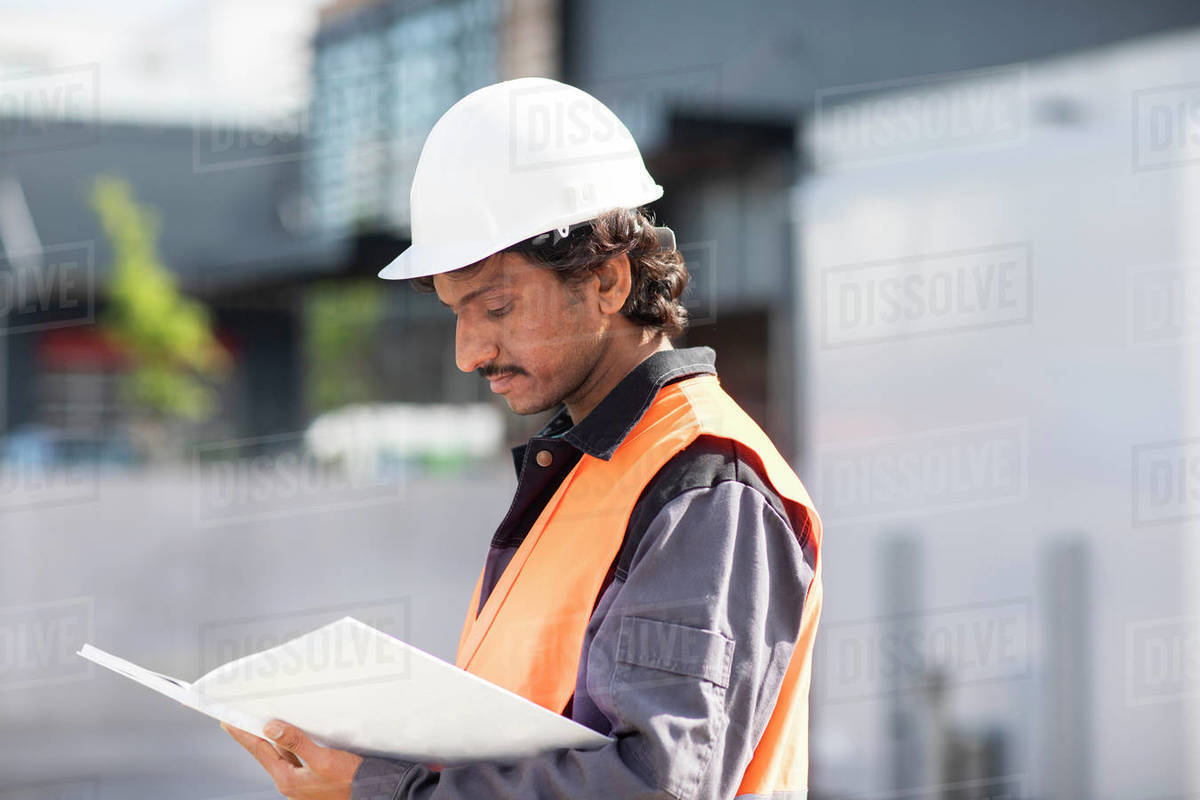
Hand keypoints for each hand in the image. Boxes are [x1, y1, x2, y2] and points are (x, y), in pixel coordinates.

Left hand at [222, 719, 362, 799]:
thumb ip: (297, 742)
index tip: (228, 723)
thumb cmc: (350, 779)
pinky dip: (288, 747)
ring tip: (261, 726)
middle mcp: (291, 784)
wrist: (373, 792)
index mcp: (288, 780)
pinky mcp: (313, 780)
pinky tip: (291, 738)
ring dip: (271, 741)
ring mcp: (302, 783)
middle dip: (253, 737)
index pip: (260, 751)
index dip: (243, 735)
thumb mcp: (323, 759)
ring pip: (281, 757)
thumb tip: (271, 727)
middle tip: (238, 722)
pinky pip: (294, 760)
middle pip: (267, 754)